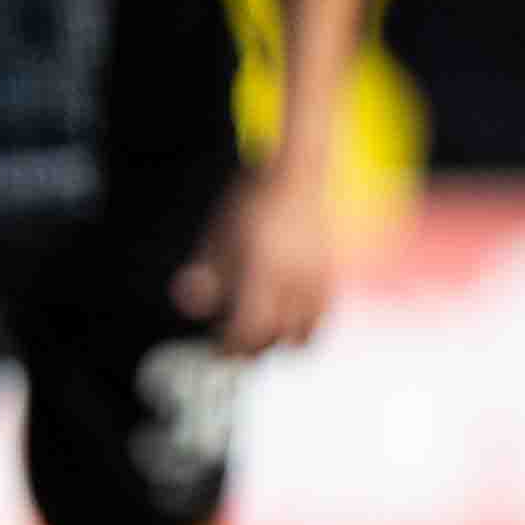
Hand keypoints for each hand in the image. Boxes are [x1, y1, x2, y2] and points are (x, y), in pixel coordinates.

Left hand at [175, 167, 338, 356]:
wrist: (299, 174)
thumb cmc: (253, 204)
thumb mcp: (217, 236)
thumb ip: (204, 274)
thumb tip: (190, 305)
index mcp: (263, 268)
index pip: (250, 327)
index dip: (232, 346)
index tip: (219, 349)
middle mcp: (296, 278)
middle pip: (277, 336)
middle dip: (253, 347)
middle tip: (236, 344)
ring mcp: (319, 279)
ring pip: (305, 333)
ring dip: (281, 340)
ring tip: (262, 331)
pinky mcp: (333, 276)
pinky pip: (323, 317)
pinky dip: (305, 327)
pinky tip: (287, 317)